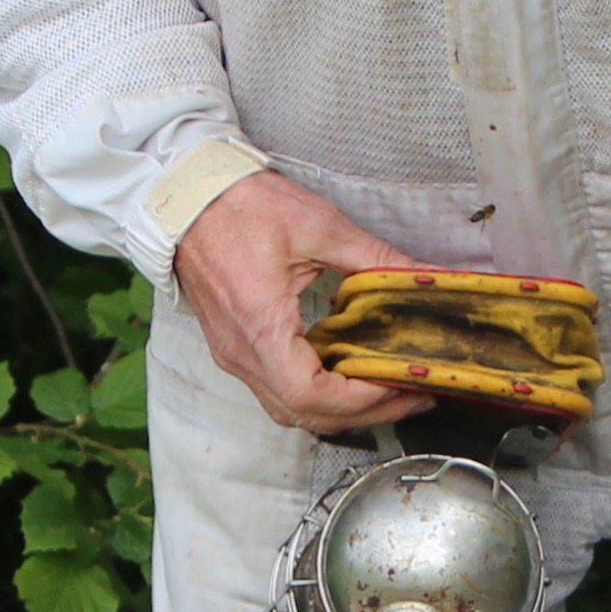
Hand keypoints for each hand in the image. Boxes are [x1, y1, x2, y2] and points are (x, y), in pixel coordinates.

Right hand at [171, 170, 439, 432]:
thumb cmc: (241, 206)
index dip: (361, 399)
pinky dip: (319, 393)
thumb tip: (424, 275)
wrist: (186, 197)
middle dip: (365, 412)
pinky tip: (350, 372)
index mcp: (260, 326)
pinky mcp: (236, 347)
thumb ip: (376, 257)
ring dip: (342, 409)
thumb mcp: (319, 225)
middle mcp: (242, 353)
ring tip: (388, 389)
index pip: (311, 394)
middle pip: (305, 414)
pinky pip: (278, 390)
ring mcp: (235, 355)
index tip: (400, 383)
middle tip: (413, 395)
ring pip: (291, 409)